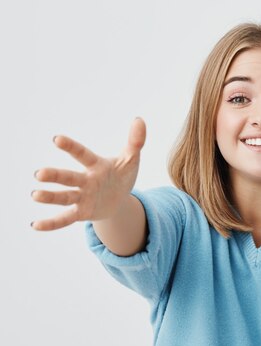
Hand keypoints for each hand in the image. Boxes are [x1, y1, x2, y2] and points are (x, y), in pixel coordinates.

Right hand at [31, 117, 146, 230]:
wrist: (120, 200)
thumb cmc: (121, 175)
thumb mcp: (131, 159)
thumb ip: (135, 141)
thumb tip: (139, 119)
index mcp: (96, 165)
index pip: (82, 155)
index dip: (71, 147)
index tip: (56, 139)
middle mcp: (85, 180)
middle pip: (68, 178)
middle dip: (54, 176)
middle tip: (39, 173)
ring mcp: (81, 197)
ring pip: (64, 197)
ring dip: (50, 197)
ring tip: (35, 195)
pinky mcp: (81, 212)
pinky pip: (65, 218)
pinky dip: (51, 223)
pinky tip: (35, 225)